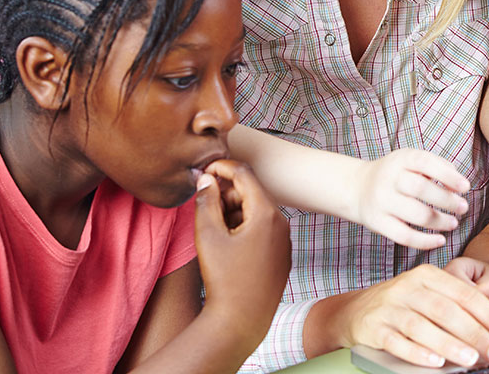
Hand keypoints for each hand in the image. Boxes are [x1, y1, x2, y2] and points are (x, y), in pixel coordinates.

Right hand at [195, 160, 290, 335]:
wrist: (242, 321)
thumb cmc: (223, 279)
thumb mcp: (208, 235)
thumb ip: (206, 201)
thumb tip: (206, 179)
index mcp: (266, 213)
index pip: (244, 174)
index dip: (222, 167)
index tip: (204, 170)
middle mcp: (282, 222)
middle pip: (251, 193)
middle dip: (227, 195)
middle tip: (204, 206)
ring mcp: (285, 240)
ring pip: (257, 212)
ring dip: (234, 213)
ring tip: (215, 232)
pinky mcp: (282, 255)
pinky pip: (263, 230)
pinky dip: (245, 228)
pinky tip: (228, 246)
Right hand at [341, 264, 488, 368]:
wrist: (357, 310)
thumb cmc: (406, 302)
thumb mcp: (439, 292)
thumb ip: (475, 293)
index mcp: (429, 275)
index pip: (466, 295)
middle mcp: (409, 287)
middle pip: (446, 310)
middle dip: (475, 333)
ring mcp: (390, 307)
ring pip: (423, 326)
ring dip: (449, 344)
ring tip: (470, 359)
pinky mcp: (375, 328)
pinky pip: (397, 341)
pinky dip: (417, 352)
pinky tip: (435, 362)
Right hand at [355, 148, 470, 249]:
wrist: (357, 187)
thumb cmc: (396, 174)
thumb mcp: (411, 161)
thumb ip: (437, 167)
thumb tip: (460, 185)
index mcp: (400, 159)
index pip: (425, 162)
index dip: (448, 175)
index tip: (465, 187)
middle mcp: (388, 178)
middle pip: (421, 189)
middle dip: (446, 200)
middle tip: (463, 207)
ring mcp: (381, 201)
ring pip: (415, 214)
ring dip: (440, 221)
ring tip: (453, 223)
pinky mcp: (377, 222)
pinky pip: (404, 236)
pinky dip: (425, 241)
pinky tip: (440, 240)